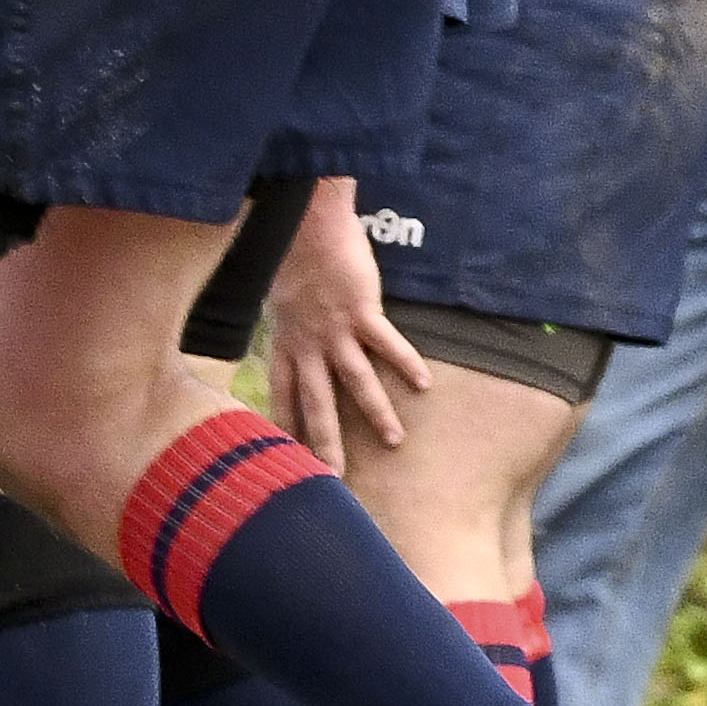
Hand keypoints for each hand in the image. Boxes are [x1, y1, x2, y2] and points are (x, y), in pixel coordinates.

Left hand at [262, 185, 427, 460]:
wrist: (305, 226)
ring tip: (395, 441)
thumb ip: (291, 334)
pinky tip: (424, 384)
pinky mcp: (361, 310)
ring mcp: (334, 330)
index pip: (283, 398)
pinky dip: (406, 362)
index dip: (287, 432)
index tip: (288, 465)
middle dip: (325, 443)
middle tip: (333, 479)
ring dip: (376, 413)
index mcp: (286, 346)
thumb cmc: (295, 263)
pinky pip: (387, 343)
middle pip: (316, 404)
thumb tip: (297, 353)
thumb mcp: (281, 306)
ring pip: (355, 380)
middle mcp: (307, 345)